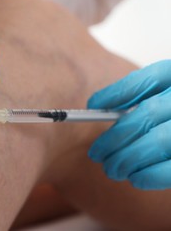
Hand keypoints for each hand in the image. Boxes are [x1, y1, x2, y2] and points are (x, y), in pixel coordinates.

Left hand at [87, 60, 170, 189]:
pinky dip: (150, 175)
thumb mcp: (170, 99)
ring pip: (160, 140)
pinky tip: (136, 178)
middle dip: (116, 136)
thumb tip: (101, 107)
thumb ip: (146, 98)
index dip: (118, 92)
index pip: (153, 77)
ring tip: (112, 169)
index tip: (93, 106)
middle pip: (150, 112)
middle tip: (96, 154)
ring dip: (128, 158)